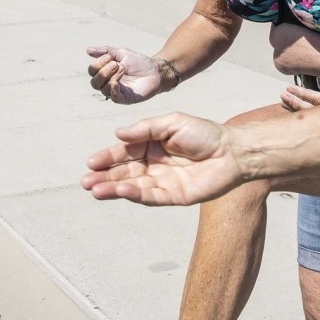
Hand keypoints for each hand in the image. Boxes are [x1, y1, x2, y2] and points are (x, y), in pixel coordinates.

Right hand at [81, 112, 245, 205]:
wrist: (232, 152)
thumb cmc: (205, 133)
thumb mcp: (173, 123)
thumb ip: (146, 128)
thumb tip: (119, 134)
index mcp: (151, 145)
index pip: (124, 152)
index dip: (107, 157)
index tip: (91, 162)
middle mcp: (153, 164)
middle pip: (124, 172)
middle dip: (104, 177)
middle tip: (86, 182)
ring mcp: (162, 182)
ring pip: (132, 186)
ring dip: (113, 188)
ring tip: (95, 190)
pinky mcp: (173, 196)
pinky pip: (150, 196)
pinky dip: (134, 194)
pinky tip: (121, 191)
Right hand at [86, 45, 165, 103]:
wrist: (155, 70)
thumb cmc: (138, 62)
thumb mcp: (121, 53)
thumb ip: (106, 52)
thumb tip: (88, 50)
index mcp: (105, 73)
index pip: (92, 71)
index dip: (98, 63)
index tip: (110, 56)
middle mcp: (108, 84)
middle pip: (94, 83)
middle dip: (103, 72)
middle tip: (116, 64)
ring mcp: (116, 92)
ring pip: (103, 89)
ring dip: (111, 77)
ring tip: (123, 69)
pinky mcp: (126, 99)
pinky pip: (114, 98)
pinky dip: (113, 90)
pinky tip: (116, 83)